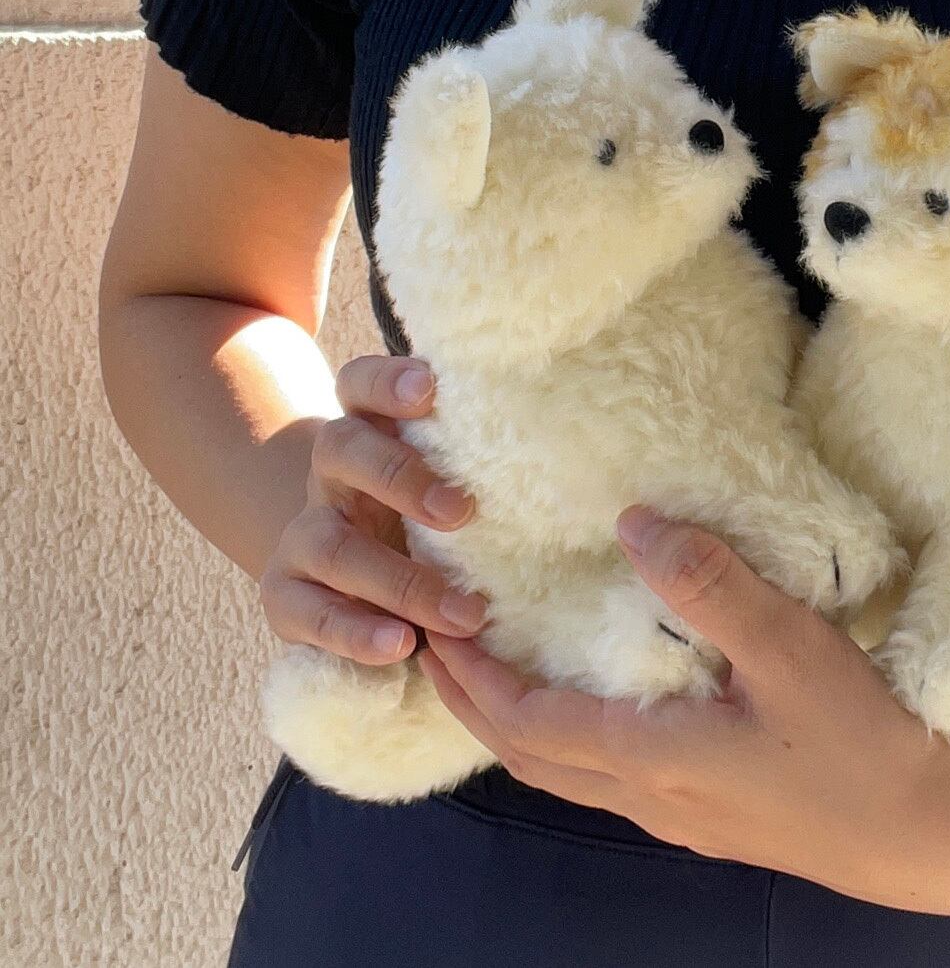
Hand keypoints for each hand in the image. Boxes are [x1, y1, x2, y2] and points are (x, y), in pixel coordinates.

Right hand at [259, 354, 490, 664]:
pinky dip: (356, 631)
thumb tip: (583, 471)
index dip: (387, 382)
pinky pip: (308, 613)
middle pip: (340, 449)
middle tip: (462, 510)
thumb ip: (487, 468)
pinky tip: (401, 647)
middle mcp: (331, 476)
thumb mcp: (453, 483)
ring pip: (331, 545)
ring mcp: (303, 535)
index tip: (430, 389)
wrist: (357, 580)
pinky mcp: (285, 596)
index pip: (360, 385)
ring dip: (401, 582)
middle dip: (399, 476)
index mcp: (370, 431)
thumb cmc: (432, 521)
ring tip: (463, 614)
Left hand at [418, 505, 949, 913]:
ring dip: (519, 721)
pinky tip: (600, 697)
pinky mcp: (710, 813)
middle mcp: (647, 795)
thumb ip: (710, 585)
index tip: (431, 622)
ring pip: (567, 772)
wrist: (926, 836)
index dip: (468, 675)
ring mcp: (677, 813)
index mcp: (649, 757)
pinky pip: (608, 774)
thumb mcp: (789, 650)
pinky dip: (570, 733)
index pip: (522, 722)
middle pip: (528, 755)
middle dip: (472, 701)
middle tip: (442, 638)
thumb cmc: (858, 743)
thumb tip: (634, 521)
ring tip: (504, 662)